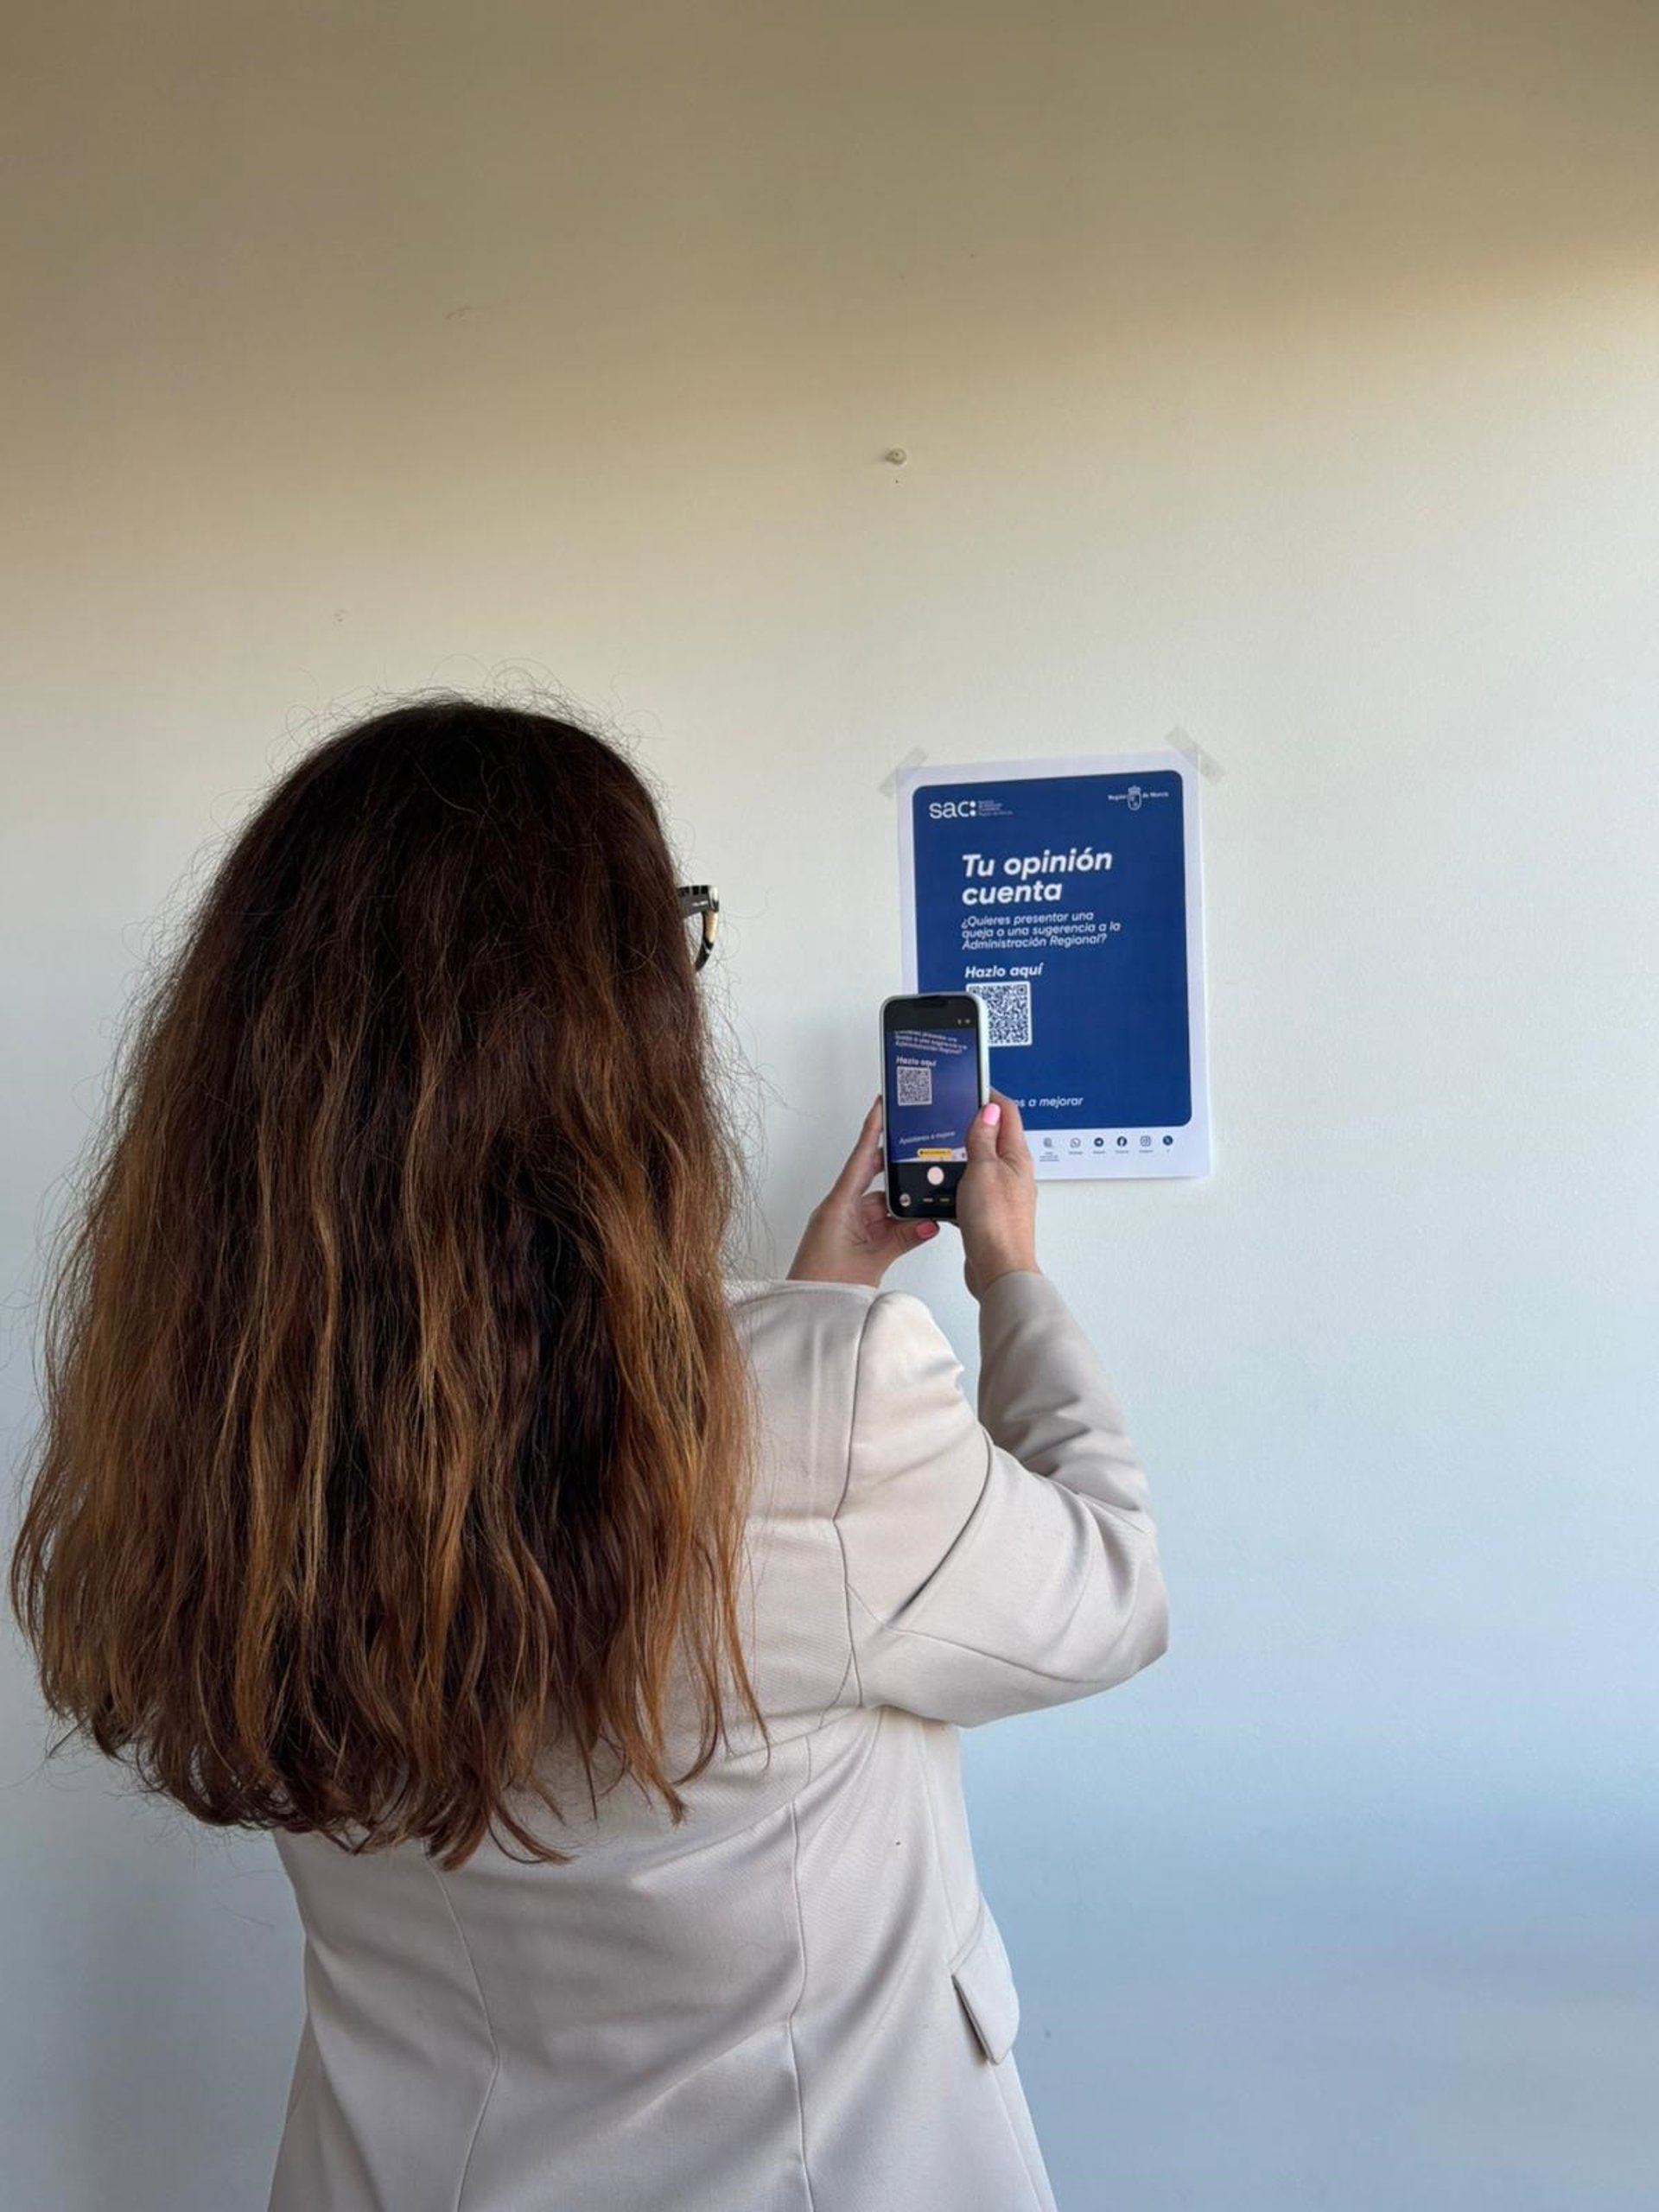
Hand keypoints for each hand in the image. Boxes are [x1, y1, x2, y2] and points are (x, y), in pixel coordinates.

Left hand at [787, 1097, 939, 1288]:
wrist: (806, 1311)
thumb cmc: (824, 1286)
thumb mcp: (873, 1259)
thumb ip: (904, 1238)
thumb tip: (930, 1222)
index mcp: (839, 1205)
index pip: (860, 1159)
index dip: (872, 1130)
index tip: (881, 1106)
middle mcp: (841, 1210)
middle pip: (874, 1179)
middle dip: (898, 1171)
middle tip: (922, 1155)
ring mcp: (846, 1225)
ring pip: (881, 1204)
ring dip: (902, 1205)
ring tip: (929, 1201)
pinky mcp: (850, 1239)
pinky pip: (878, 1222)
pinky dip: (897, 1223)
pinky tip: (916, 1225)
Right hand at [958, 1088, 1039, 1299]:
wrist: (998, 1269)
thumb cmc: (996, 1224)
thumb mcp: (983, 1170)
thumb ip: (983, 1139)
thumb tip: (988, 1110)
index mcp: (1017, 1157)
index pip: (1008, 1113)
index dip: (990, 1097)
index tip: (972, 1086)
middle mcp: (1013, 1173)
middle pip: (996, 1137)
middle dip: (975, 1122)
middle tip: (953, 1112)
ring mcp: (1002, 1193)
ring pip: (982, 1163)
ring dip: (965, 1153)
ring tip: (944, 1146)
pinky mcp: (989, 1212)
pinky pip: (973, 1188)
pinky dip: (958, 1181)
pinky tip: (943, 1184)